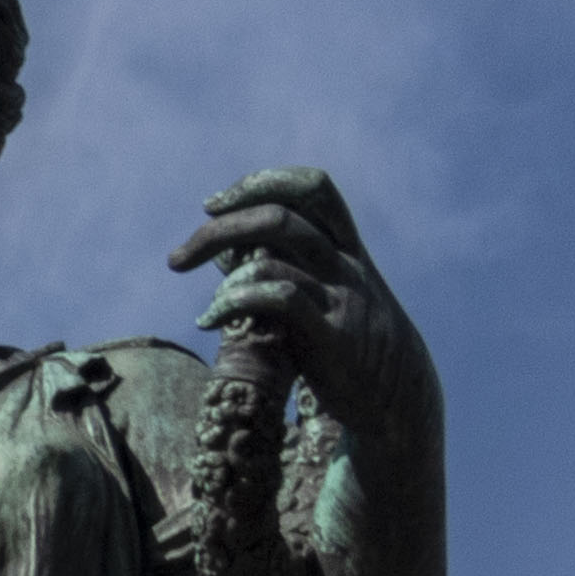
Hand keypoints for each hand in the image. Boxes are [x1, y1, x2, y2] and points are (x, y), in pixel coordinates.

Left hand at [169, 165, 426, 443]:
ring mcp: (339, 297)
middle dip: (220, 228)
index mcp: (344, 245)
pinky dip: (234, 302)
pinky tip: (210, 320)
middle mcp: (344, 263)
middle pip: (280, 217)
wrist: (395, 391)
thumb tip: (223, 248)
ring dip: (223, 276)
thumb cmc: (343, 339)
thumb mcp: (318, 293)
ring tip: (210, 306)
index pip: (311, 189)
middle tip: (179, 258)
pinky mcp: (331, 336)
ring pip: (273, 257)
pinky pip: (280, 299)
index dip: (261, 184)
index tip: (214, 204)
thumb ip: (280, 266)